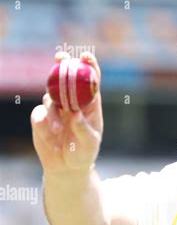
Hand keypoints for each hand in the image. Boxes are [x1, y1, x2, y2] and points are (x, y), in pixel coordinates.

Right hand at [31, 51, 103, 176]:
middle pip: (66, 79)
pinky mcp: (41, 119)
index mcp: (90, 104)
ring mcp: (56, 109)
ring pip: (50, 97)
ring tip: (57, 130)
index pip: (91, 81)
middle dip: (62, 64)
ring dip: (53, 111)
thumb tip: (75, 114)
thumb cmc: (84, 153)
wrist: (67, 168)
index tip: (85, 56)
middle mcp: (72, 103)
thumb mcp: (89, 143)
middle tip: (60, 58)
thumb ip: (83, 129)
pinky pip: (38, 114)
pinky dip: (42, 122)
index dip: (89, 66)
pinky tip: (49, 135)